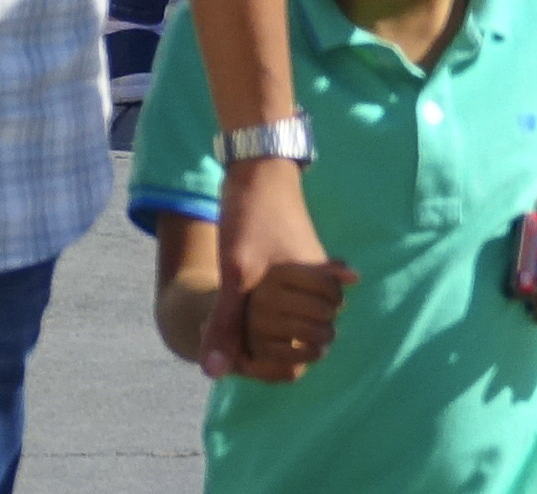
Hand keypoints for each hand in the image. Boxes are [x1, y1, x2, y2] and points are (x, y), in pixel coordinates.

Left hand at [206, 157, 335, 379]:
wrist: (258, 163)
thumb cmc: (252, 215)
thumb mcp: (233, 274)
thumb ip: (226, 324)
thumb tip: (213, 372)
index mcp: (316, 286)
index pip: (313, 343)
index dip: (283, 358)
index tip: (252, 358)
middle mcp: (322, 279)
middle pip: (315, 332)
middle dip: (284, 344)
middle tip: (249, 350)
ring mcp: (312, 266)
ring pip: (306, 313)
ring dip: (280, 327)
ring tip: (248, 333)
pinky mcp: (298, 257)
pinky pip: (296, 294)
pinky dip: (279, 308)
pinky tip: (255, 311)